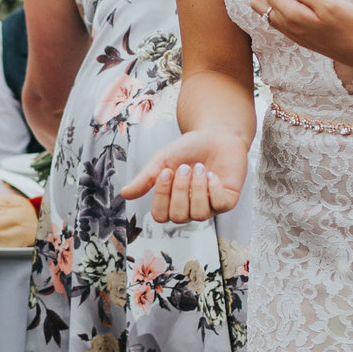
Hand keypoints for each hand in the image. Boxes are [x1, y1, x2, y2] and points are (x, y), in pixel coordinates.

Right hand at [117, 129, 248, 220]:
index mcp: (172, 202)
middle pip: (179, 217)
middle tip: (185, 167)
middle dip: (180, 189)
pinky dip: (214, 188)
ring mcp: (209, 207)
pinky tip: (212, 174)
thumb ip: (146, 178)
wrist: (214, 134)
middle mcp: (190, 209)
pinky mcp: (227, 201)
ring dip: (197, 187)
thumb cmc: (188, 149)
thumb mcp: (163, 161)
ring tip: (200, 168)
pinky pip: (219, 205)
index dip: (162, 196)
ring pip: (199, 214)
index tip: (166, 171)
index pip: (160, 216)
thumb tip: (124, 194)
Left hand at [250, 0, 352, 68]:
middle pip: (260, 4)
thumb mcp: (328, 4)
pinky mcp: (301, 36)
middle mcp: (287, 27)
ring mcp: (293, 33)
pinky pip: (283, 19)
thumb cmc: (350, 26)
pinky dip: (288, 7)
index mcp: (292, 17)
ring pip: (271, 12)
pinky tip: (307, 1)